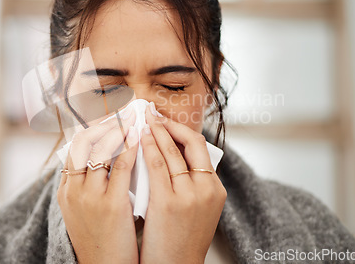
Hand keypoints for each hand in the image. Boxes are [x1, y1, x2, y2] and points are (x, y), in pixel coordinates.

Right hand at [57, 111, 139, 263]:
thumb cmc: (100, 241)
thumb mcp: (86, 212)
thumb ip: (92, 186)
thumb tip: (109, 161)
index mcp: (65, 191)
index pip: (74, 149)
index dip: (92, 129)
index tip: (108, 119)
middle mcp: (72, 190)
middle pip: (84, 143)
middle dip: (104, 124)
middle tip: (122, 112)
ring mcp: (89, 197)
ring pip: (101, 150)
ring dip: (118, 129)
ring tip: (133, 118)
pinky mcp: (109, 205)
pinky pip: (121, 167)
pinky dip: (129, 148)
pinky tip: (139, 137)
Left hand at [139, 103, 226, 263]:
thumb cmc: (180, 240)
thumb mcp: (195, 209)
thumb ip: (189, 183)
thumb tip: (172, 155)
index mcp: (215, 190)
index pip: (202, 148)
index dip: (182, 130)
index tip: (166, 122)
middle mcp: (208, 190)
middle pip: (192, 143)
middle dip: (170, 125)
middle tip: (153, 114)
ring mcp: (190, 196)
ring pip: (173, 152)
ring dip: (157, 132)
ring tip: (144, 121)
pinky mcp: (170, 203)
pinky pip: (157, 166)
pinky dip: (148, 148)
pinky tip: (139, 139)